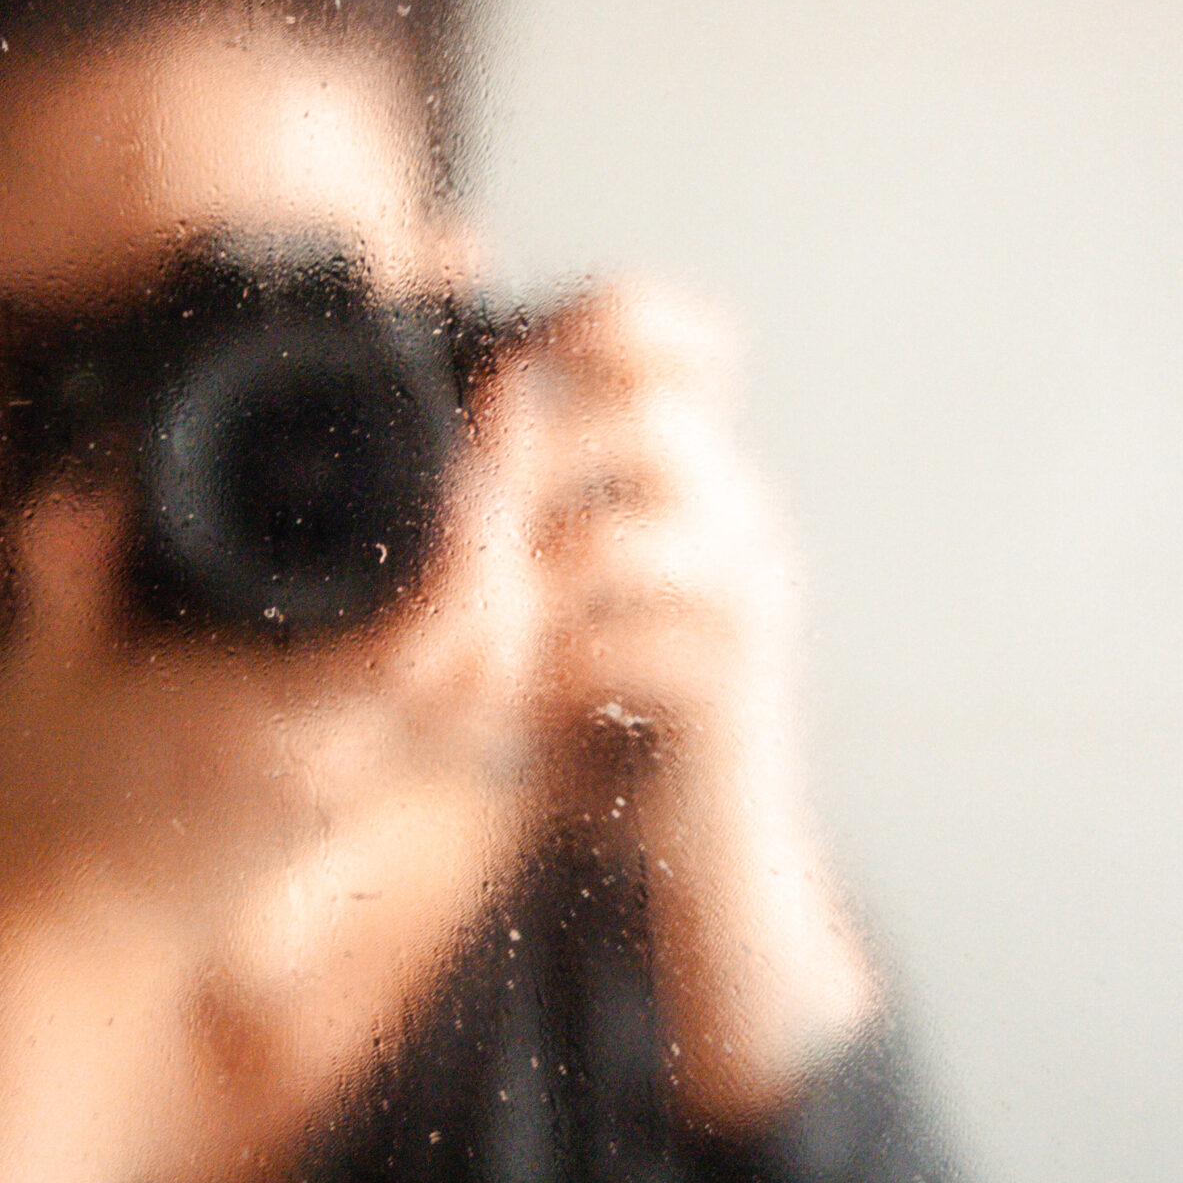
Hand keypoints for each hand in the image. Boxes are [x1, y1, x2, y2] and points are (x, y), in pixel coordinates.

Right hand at [0, 368, 551, 1182]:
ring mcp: (365, 783)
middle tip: (503, 428)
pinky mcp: (366, 789)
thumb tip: (100, 472)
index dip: (472, 547)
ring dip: (511, 583)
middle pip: (494, 658)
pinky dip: (485, 631)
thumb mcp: (40, 676)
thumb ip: (68, 564)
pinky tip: (467, 565)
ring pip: (496, 686)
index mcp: (278, 729)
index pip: (422, 645)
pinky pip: (467, 708)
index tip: (473, 452)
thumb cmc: (47, 818)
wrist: (70, 955)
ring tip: (489, 481)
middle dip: (515, 542)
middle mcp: (346, 760)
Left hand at [517, 279, 879, 1129]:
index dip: (624, 315)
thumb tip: (447, 423)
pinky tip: (492, 706)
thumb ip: (530, 516)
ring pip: (611, 536)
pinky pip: (613, 643)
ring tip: (440, 631)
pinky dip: (532, 671)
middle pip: (639, 419)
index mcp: (704, 480)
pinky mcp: (734, 683)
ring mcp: (747, 596)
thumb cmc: (618, 723)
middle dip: (518, 451)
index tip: (534, 318)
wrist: (710, 867)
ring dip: (504, 577)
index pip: (689, 348)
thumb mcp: (568, 601)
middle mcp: (741, 518)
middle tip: (435, 505)